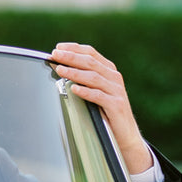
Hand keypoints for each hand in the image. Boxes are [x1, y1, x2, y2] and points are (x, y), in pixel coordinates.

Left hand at [49, 43, 154, 174]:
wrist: (126, 134)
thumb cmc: (106, 112)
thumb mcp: (96, 91)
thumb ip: (84, 78)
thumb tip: (59, 67)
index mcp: (109, 71)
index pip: (91, 53)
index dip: (74, 48)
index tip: (58, 48)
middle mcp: (114, 78)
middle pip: (90, 62)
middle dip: (71, 57)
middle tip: (55, 55)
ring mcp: (116, 91)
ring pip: (94, 77)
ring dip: (75, 72)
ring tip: (60, 69)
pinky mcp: (116, 105)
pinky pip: (99, 96)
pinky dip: (86, 91)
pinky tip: (74, 89)